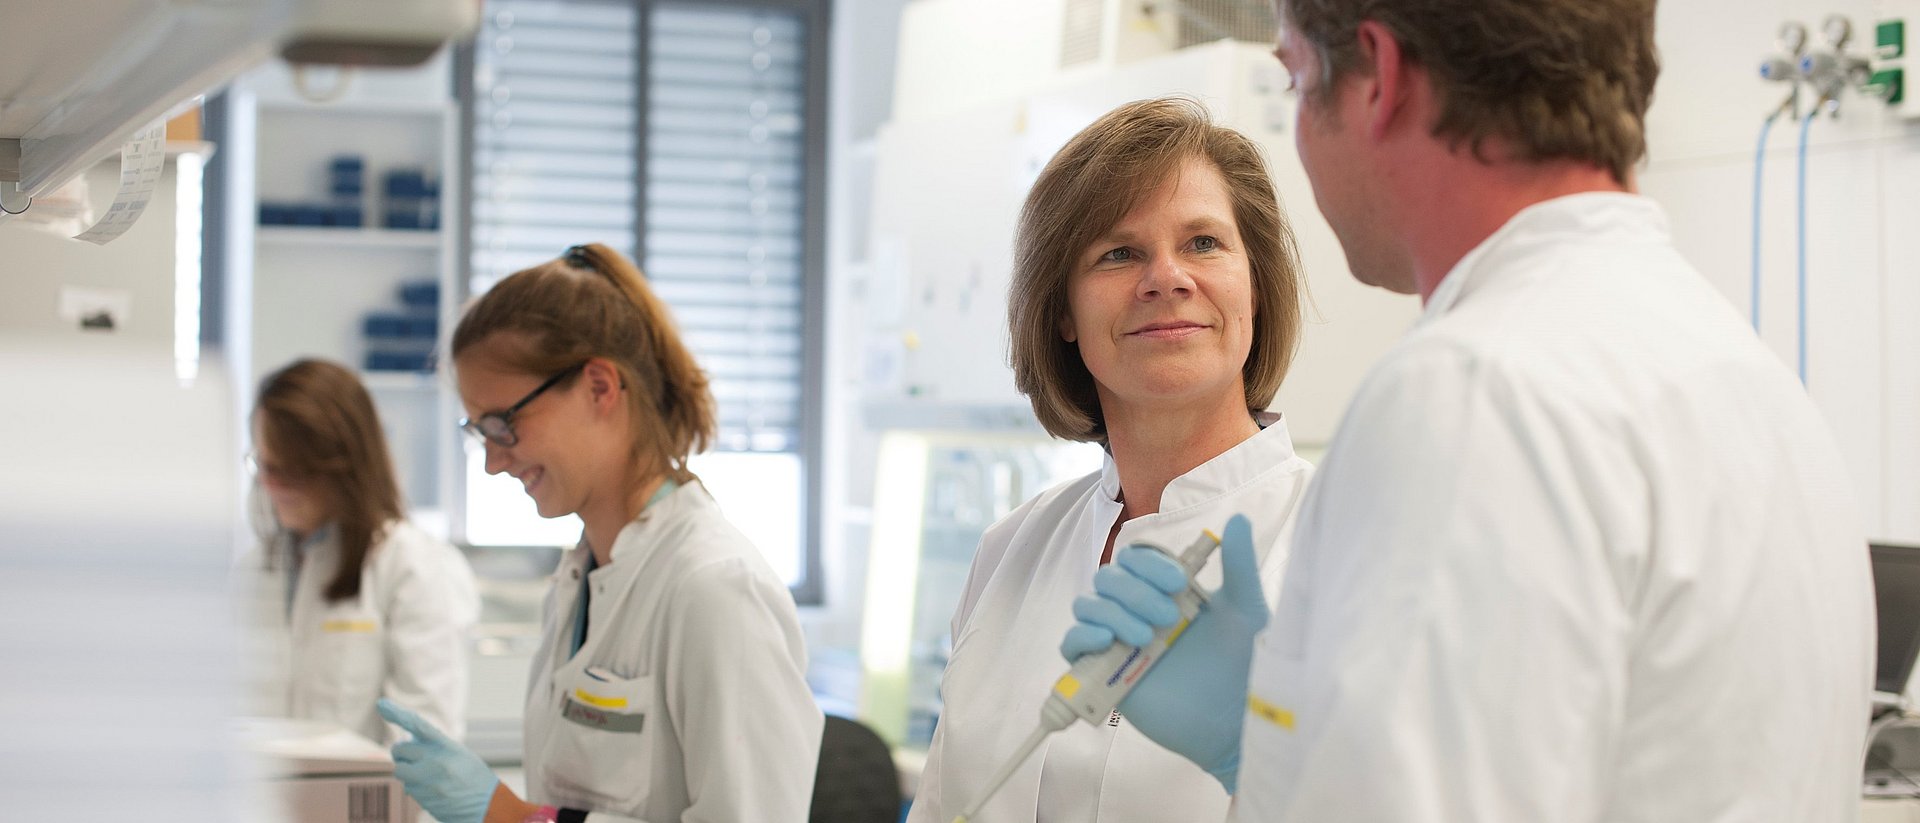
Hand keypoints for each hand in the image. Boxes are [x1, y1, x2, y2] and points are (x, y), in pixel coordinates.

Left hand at [377, 698, 499, 822]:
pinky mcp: (421, 798)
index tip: (381, 705)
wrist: (485, 806)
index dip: (398, 713)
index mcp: (447, 746)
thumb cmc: (474, 777)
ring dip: (406, 770)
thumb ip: (434, 745)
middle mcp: (434, 761)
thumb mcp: (459, 754)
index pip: (418, 725)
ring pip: (399, 770)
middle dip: (403, 753)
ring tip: (425, 774)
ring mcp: (426, 781)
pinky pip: (407, 788)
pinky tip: (431, 788)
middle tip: (413, 756)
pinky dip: (414, 786)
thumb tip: (408, 740)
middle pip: (400, 750)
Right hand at [1059, 514, 1267, 792]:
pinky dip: (1082, 636)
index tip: (1179, 583)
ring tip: (1145, 638)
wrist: (1235, 721)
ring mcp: (1119, 641)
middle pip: (1109, 578)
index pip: (1137, 559)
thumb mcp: (1247, 611)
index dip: (1150, 565)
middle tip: (1166, 616)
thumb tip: (1237, 519)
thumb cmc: (1244, 666)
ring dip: (1110, 612)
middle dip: (1133, 591)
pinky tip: (1107, 641)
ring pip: (1088, 605)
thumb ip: (1240, 566)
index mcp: (1167, 592)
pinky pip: (1072, 644)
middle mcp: (1138, 611)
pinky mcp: (1103, 673)